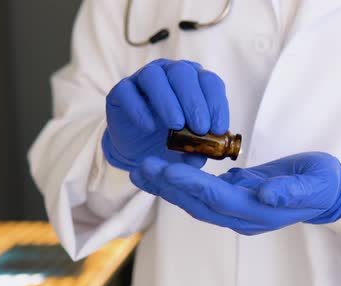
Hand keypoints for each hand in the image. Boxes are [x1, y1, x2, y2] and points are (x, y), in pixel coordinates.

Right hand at [102, 59, 228, 170]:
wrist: (140, 148)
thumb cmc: (171, 141)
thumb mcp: (188, 148)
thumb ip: (196, 151)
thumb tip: (200, 158)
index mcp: (194, 81)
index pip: (209, 82)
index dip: (216, 103)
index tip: (219, 129)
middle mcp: (170, 73)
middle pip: (182, 73)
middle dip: (194, 101)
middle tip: (200, 128)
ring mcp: (143, 77)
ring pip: (154, 76)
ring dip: (168, 101)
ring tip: (176, 126)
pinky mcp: (121, 89)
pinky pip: (127, 91)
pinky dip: (138, 109)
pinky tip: (149, 127)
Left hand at [130, 152, 340, 234]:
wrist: (327, 194)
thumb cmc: (322, 184)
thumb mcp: (315, 184)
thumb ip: (291, 190)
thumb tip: (266, 196)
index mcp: (259, 212)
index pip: (218, 199)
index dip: (191, 185)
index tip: (166, 169)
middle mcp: (243, 216)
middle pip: (198, 204)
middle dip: (168, 187)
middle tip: (140, 167)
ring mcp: (237, 209)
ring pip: (196, 201)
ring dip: (168, 187)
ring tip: (142, 169)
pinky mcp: (236, 198)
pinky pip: (203, 194)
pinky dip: (183, 183)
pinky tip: (165, 169)